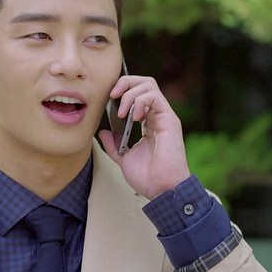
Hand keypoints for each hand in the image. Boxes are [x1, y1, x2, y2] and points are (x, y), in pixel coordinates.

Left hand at [98, 75, 190, 199]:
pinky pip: (154, 96)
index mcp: (148, 123)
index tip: (108, 100)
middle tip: (112, 95)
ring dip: (129, 94)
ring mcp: (164, 116)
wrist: (161, 189)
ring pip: (149, 85)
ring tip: (122, 113)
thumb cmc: (148, 177)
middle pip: (144, 83)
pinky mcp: (169, 119)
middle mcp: (157, 116)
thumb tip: (103, 132)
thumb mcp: (123, 158)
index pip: (137, 94)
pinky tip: (133, 117)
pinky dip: (139, 101)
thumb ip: (113, 145)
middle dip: (125, 83)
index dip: (122, 90)